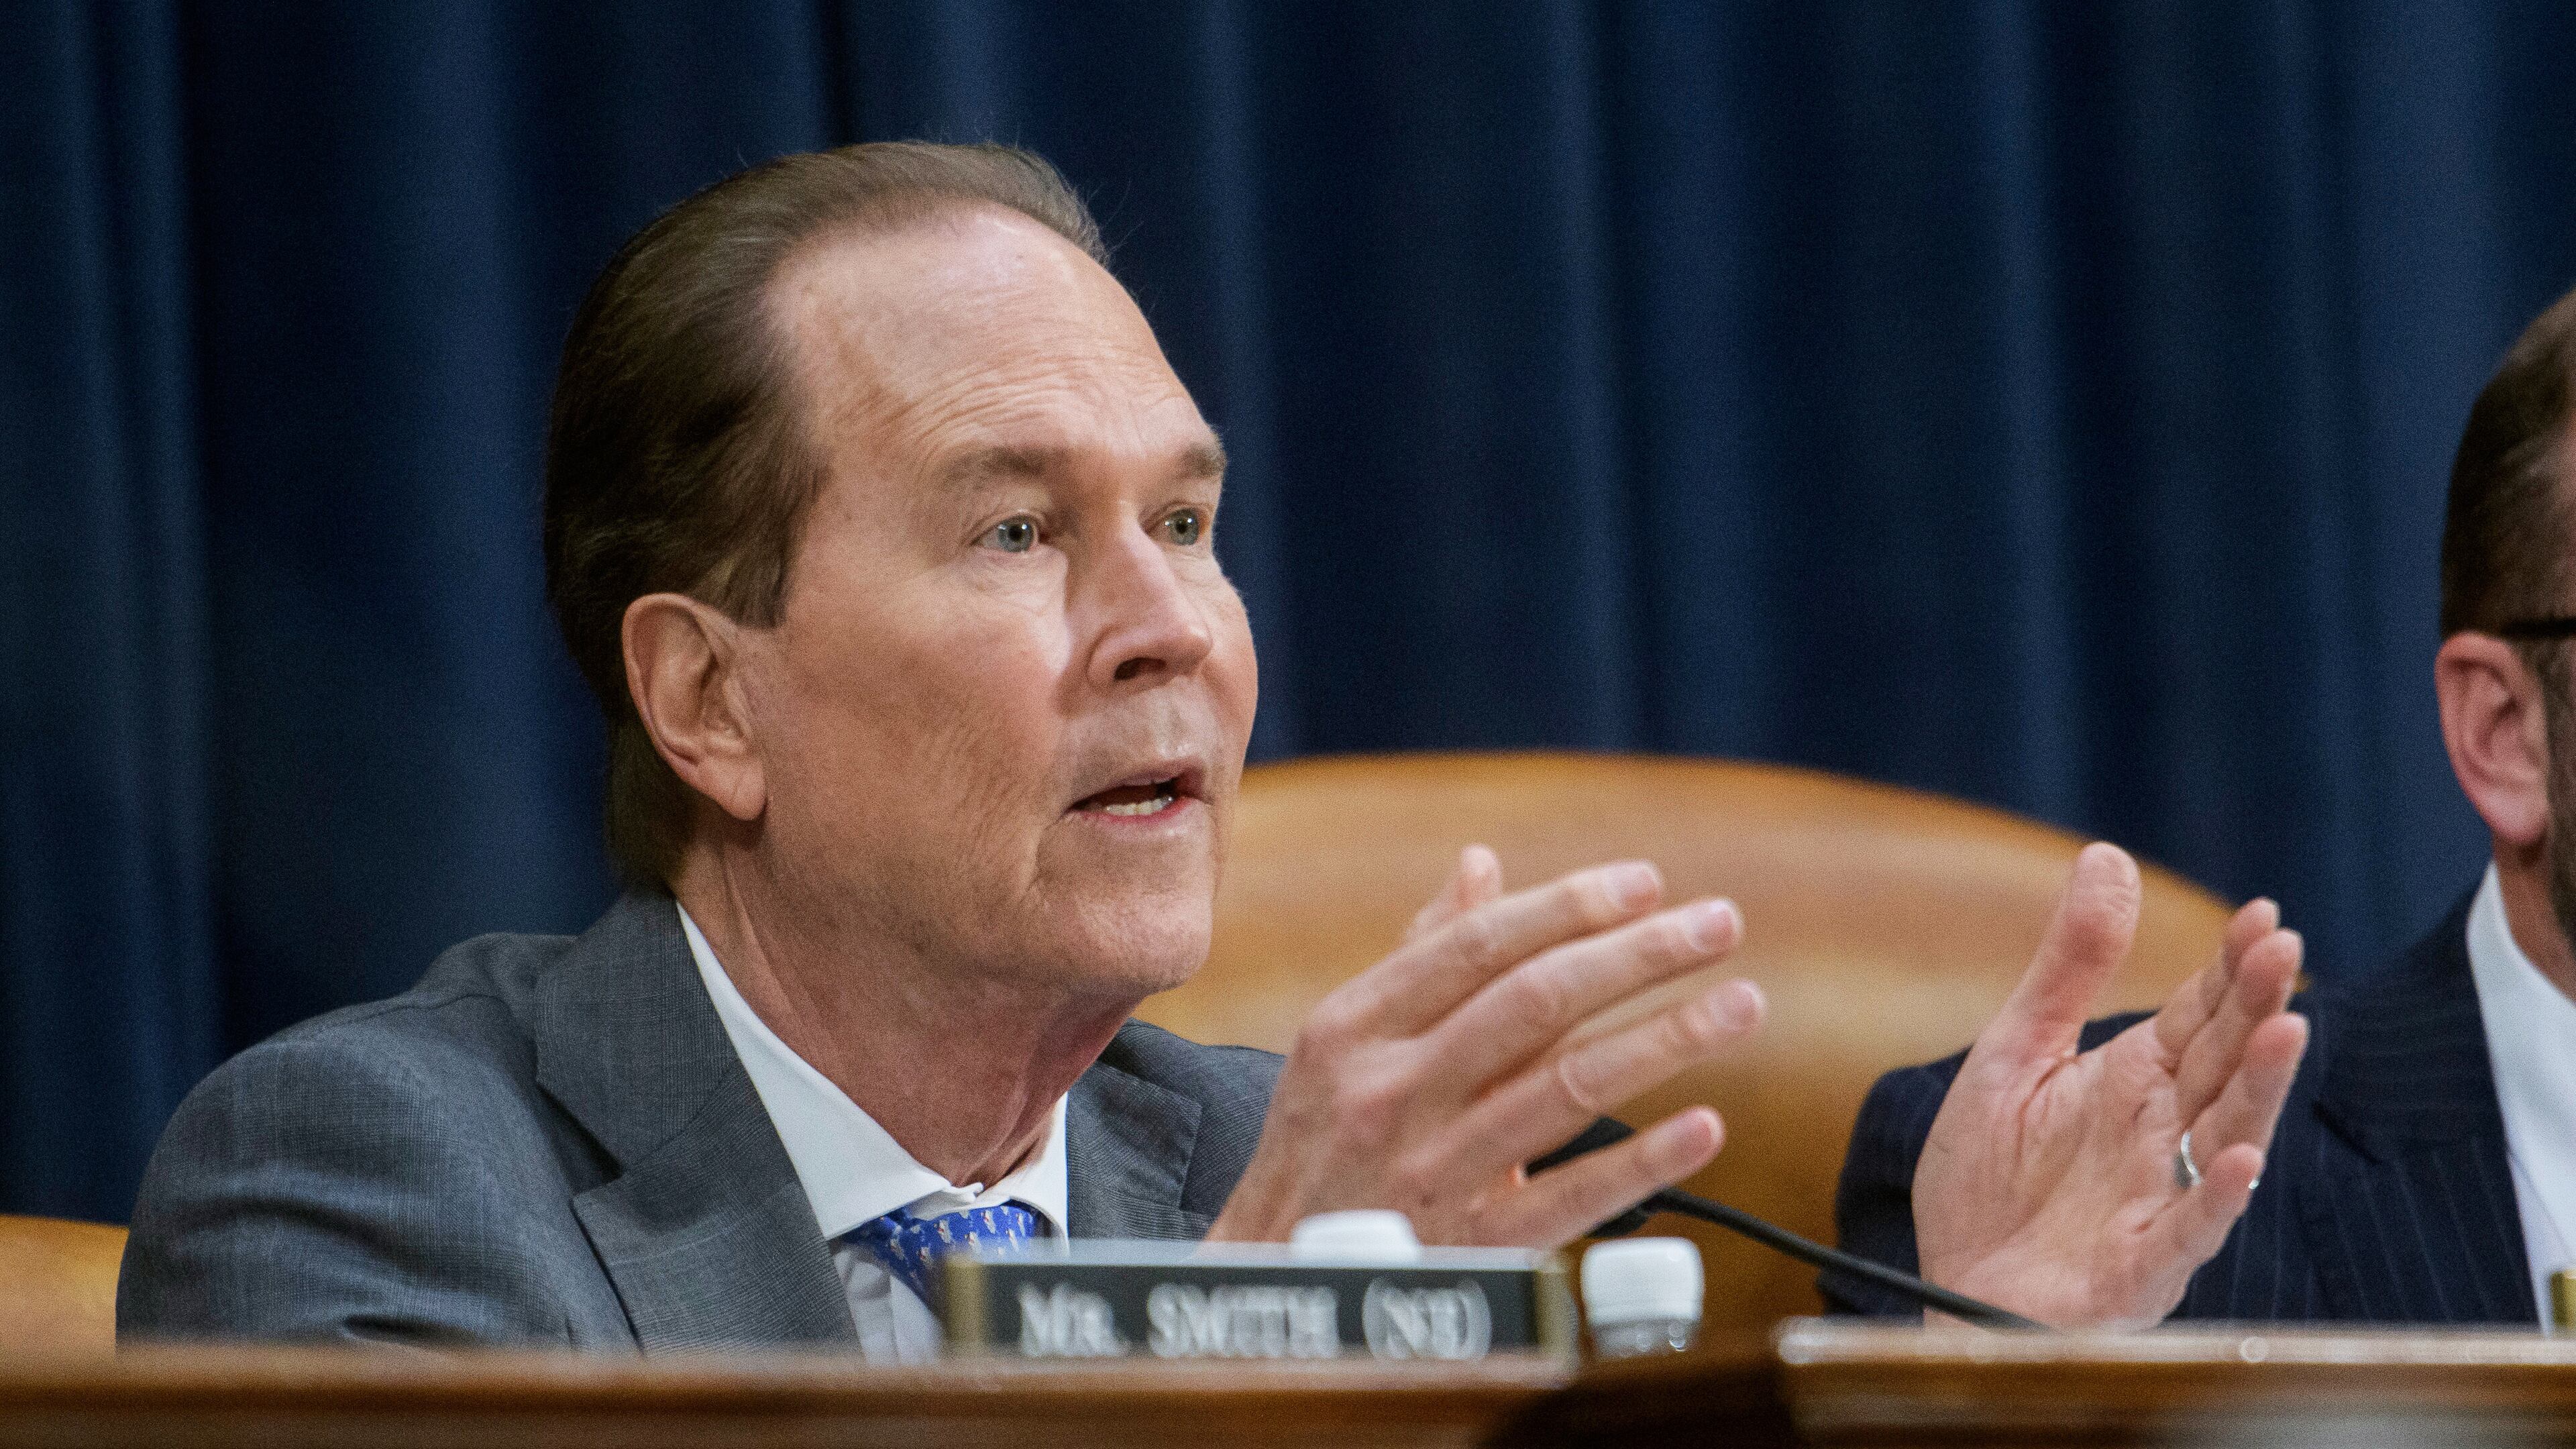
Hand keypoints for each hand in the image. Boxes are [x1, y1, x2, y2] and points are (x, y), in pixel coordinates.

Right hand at [1207, 846, 1765, 1247]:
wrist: (1268, 1283)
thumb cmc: (1320, 1147)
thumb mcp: (1340, 1044)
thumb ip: (1419, 955)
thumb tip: (1480, 865)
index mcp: (1354, 1027)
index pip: (1478, 945)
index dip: (1570, 907)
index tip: (1649, 883)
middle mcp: (1390, 1091)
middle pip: (1533, 1003)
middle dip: (1637, 956)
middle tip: (1721, 923)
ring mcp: (1430, 1171)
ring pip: (1565, 1089)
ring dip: (1664, 1039)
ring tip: (1741, 1003)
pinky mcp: (1471, 1249)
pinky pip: (1570, 1199)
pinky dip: (1643, 1163)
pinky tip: (1707, 1127)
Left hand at [1913, 843, 2309, 1328]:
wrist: (1951, 1284)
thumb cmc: (1988, 1179)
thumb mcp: (2014, 1051)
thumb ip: (2066, 966)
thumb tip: (2107, 855)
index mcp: (2132, 1082)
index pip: (2197, 1013)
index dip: (2231, 968)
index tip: (2263, 916)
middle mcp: (2159, 1135)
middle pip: (2221, 1063)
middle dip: (2255, 1007)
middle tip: (2284, 947)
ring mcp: (2156, 1199)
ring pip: (2224, 1136)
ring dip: (2258, 1087)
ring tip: (2289, 1030)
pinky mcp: (2138, 1265)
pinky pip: (2188, 1230)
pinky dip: (2215, 1195)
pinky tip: (2239, 1157)